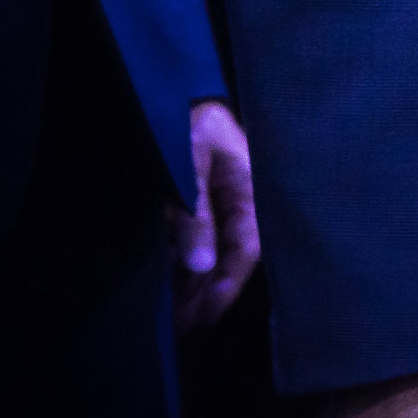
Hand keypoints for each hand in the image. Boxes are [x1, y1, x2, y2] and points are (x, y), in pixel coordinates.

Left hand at [172, 99, 261, 327]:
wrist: (170, 87)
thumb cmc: (186, 117)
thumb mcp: (190, 160)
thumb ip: (196, 211)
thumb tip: (200, 266)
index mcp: (248, 190)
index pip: (245, 250)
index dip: (226, 287)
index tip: (204, 318)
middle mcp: (237, 201)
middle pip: (228, 258)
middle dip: (208, 295)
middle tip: (183, 329)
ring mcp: (217, 202)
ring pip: (210, 254)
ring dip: (194, 285)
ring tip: (174, 318)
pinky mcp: (195, 202)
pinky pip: (194, 241)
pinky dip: (182, 267)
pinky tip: (169, 287)